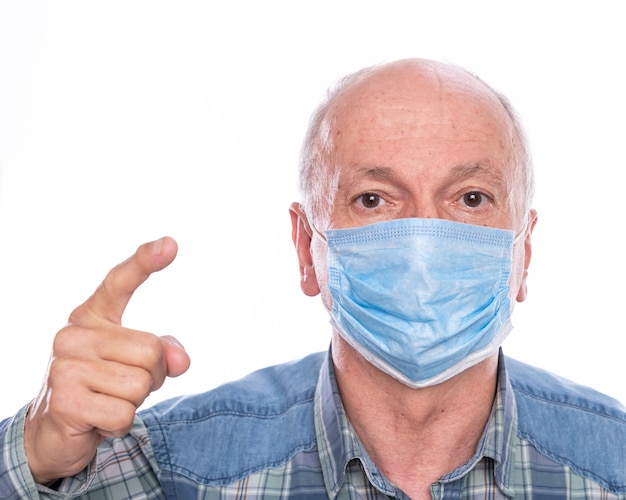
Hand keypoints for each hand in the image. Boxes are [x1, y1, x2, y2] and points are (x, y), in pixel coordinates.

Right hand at [24, 237, 190, 483]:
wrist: (58, 430)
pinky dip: (120, 424)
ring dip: (135, 402)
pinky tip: (98, 420)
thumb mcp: (139, 364)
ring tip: (109, 401)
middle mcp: (73, 333)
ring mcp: (64, 366)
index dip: (144, 262)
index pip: (119, 283)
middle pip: (151, 351)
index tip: (171, 244)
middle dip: (152, 377)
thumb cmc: (104, 386)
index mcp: (92, 316)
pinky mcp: (64, 400)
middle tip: (125, 386)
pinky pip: (124, 413)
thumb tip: (179, 360)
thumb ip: (164, 353)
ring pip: (140, 385)